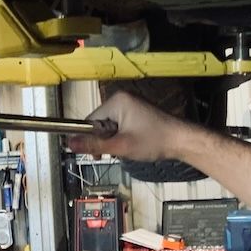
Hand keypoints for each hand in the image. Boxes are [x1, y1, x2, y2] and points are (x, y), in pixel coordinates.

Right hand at [65, 90, 185, 160]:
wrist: (181, 140)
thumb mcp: (120, 146)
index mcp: (116, 101)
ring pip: (109, 126)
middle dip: (104, 139)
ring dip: (113, 140)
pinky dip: (122, 136)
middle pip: (99, 123)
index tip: (95, 152)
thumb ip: (93, 144)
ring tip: (127, 148)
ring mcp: (130, 104)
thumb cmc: (154, 140)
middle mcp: (122, 98)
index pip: (89, 120)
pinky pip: (119, 124)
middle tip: (115, 151)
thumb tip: (69, 143)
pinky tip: (132, 144)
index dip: (90, 138)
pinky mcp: (137, 111)